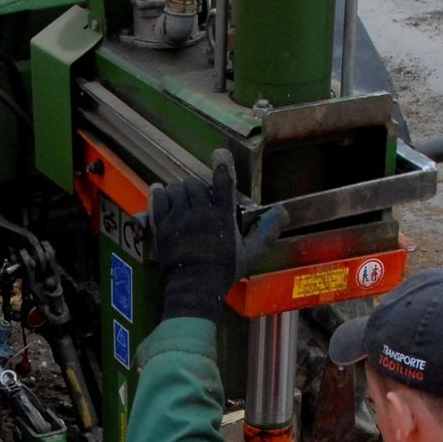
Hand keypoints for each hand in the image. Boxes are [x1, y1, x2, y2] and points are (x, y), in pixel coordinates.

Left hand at [148, 149, 284, 322]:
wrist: (194, 288)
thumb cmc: (224, 272)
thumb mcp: (251, 253)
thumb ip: (266, 231)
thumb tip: (283, 211)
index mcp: (223, 216)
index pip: (223, 181)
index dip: (222, 164)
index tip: (219, 154)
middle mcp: (200, 212)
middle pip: (196, 184)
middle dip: (198, 185)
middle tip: (198, 195)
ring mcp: (179, 219)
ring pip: (177, 189)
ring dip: (180, 189)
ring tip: (182, 196)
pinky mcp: (162, 227)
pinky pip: (159, 201)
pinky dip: (160, 193)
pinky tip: (160, 190)